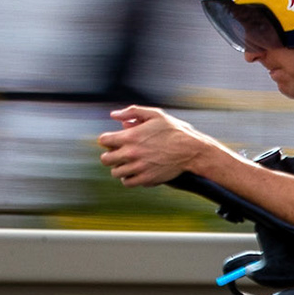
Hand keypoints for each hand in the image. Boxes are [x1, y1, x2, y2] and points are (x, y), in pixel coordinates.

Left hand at [95, 106, 209, 186]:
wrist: (190, 150)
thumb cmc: (173, 130)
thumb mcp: (155, 114)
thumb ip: (132, 112)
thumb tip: (114, 115)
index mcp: (131, 136)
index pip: (104, 141)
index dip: (107, 140)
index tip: (114, 141)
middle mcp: (131, 153)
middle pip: (105, 159)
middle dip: (110, 155)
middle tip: (118, 154)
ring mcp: (138, 168)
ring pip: (115, 172)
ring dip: (119, 167)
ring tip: (127, 164)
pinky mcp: (146, 179)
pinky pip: (127, 182)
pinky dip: (128, 178)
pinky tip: (134, 172)